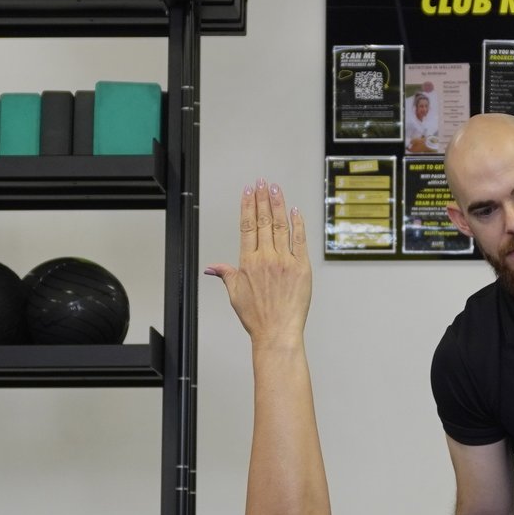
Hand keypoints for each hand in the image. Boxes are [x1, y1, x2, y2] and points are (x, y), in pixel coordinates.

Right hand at [206, 180, 310, 346]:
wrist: (277, 332)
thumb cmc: (257, 317)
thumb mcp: (235, 294)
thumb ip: (226, 274)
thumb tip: (211, 267)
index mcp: (248, 262)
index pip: (247, 226)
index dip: (247, 206)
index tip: (248, 191)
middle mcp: (266, 258)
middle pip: (263, 221)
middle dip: (262, 199)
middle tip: (262, 182)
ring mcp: (285, 261)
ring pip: (280, 226)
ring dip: (277, 205)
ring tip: (275, 188)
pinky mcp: (302, 267)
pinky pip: (300, 240)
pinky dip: (297, 224)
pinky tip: (295, 210)